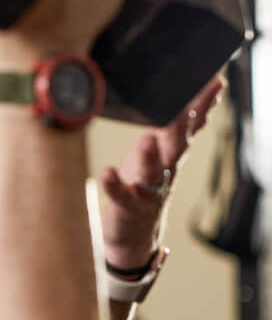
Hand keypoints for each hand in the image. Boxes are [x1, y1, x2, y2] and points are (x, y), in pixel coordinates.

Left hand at [100, 77, 222, 269]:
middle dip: (180, 130)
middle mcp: (164, 172)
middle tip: (184, 111)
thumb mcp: (163, 151)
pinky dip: (115, 185)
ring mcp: (147, 191)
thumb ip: (184, 125)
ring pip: (152, 173)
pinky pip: (121, 196)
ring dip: (151, 157)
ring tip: (147, 140)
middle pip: (176, 149)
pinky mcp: (127, 207)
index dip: (200, 108)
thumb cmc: (144, 184)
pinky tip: (107, 172)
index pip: (189, 128)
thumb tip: (211, 90)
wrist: (133, 234)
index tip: (210, 86)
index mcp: (171, 155)